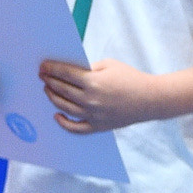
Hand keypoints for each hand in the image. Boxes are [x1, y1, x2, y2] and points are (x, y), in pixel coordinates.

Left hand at [40, 58, 161, 132]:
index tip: (43, 66)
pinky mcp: (98, 126)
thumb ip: (88, 68)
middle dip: (49, 81)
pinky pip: (75, 128)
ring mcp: (93, 115)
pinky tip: (57, 115)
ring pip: (64, 107)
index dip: (52, 69)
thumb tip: (70, 71)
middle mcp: (90, 100)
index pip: (65, 74)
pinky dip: (63, 123)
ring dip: (52, 97)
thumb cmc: (131, 78)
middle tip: (42, 76)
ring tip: (47, 90)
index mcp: (93, 82)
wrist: (150, 99)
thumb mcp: (109, 65)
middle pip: (62, 90)